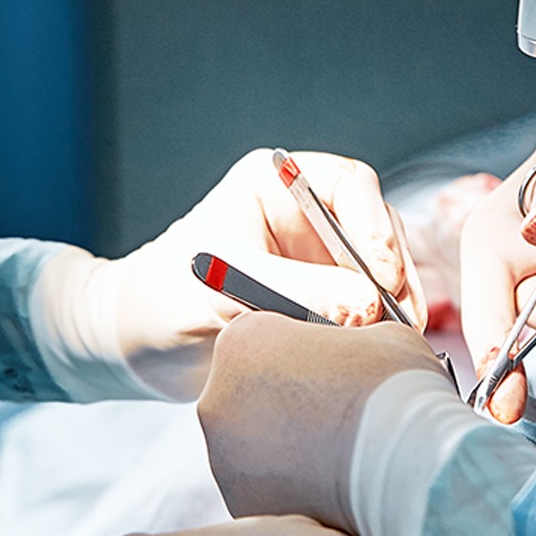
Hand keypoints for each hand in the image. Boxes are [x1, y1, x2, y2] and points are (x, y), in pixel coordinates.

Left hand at [113, 149, 426, 399]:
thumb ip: (296, 290)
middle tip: (398, 317)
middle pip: (376, 227)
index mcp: (274, 186)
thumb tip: (366, 305)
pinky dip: (383, 326)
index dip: (373, 226)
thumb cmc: (163, 302)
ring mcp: (320, 258)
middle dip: (393, 271)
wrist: (138, 350)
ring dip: (396, 301)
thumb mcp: (225, 289)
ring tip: (397, 339)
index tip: (379, 275)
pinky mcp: (327, 299)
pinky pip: (370, 305)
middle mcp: (305, 216)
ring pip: (382, 268)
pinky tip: (385, 350)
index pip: (347, 184)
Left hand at [196, 312, 446, 535]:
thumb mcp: (383, 337)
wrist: (410, 467)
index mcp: (244, 342)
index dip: (301, 356)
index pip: (263, 341)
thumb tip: (361, 354)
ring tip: (341, 456)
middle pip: (252, 398)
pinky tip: (335, 486)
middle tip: (336, 418)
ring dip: (290, 451)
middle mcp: (219, 398)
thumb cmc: (397, 391)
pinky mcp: (243, 506)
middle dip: (289, 407)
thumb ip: (353, 340)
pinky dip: (296, 490)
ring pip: (255, 450)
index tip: (327, 372)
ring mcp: (225, 458)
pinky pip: (269, 492)